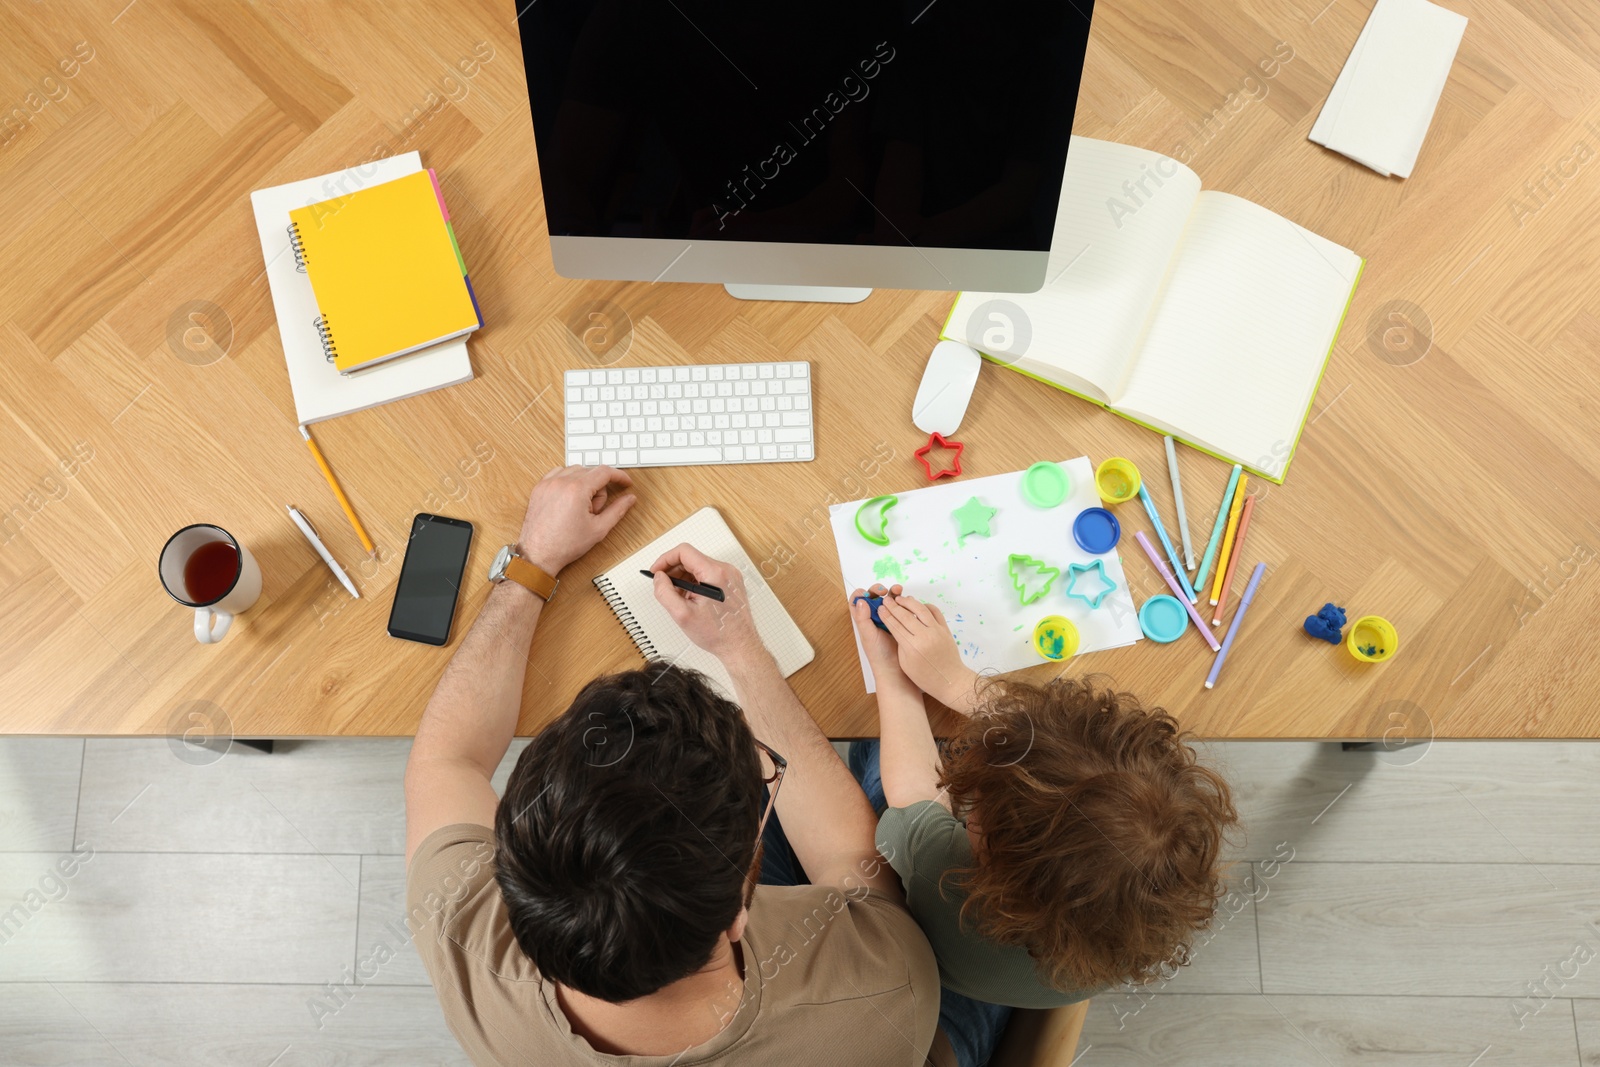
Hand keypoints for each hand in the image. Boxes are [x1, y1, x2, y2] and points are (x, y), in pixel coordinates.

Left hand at [517, 465, 635, 573]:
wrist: (538, 554)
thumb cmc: (564, 545)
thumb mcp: (598, 529)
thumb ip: (618, 510)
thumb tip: (630, 499)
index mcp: (577, 490)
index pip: (605, 472)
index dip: (619, 476)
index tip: (625, 482)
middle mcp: (561, 482)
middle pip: (591, 472)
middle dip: (599, 489)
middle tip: (595, 510)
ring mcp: (548, 484)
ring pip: (575, 471)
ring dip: (584, 483)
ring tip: (581, 506)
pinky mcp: (539, 488)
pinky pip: (558, 473)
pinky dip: (568, 481)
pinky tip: (570, 498)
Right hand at [650, 543, 763, 664]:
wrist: (739, 646)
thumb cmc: (718, 634)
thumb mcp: (682, 615)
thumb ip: (665, 592)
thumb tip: (659, 578)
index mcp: (715, 574)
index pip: (684, 551)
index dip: (665, 559)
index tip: (657, 571)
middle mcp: (726, 571)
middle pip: (691, 558)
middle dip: (673, 571)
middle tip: (664, 586)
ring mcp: (730, 577)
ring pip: (698, 567)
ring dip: (683, 578)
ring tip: (678, 598)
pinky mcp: (730, 584)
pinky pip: (707, 575)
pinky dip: (694, 583)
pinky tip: (690, 599)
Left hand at [849, 584, 917, 693]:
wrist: (898, 670)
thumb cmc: (880, 655)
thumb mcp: (869, 637)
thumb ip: (863, 619)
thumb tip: (860, 601)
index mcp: (864, 621)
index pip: (858, 602)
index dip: (861, 594)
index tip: (868, 593)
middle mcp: (875, 618)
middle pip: (874, 597)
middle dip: (879, 590)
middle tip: (884, 590)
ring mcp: (889, 619)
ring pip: (889, 601)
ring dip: (893, 593)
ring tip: (898, 590)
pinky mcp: (901, 621)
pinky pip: (901, 607)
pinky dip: (903, 601)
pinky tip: (907, 601)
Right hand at [877, 592, 979, 712]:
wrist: (950, 680)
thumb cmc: (925, 677)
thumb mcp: (905, 663)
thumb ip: (900, 644)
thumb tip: (897, 627)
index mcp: (912, 647)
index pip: (895, 626)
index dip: (886, 616)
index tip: (880, 609)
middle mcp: (924, 636)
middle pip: (905, 615)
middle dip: (894, 606)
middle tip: (887, 600)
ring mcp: (936, 631)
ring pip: (920, 609)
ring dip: (909, 602)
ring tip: (900, 598)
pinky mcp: (945, 629)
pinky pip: (935, 612)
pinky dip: (926, 605)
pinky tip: (918, 605)